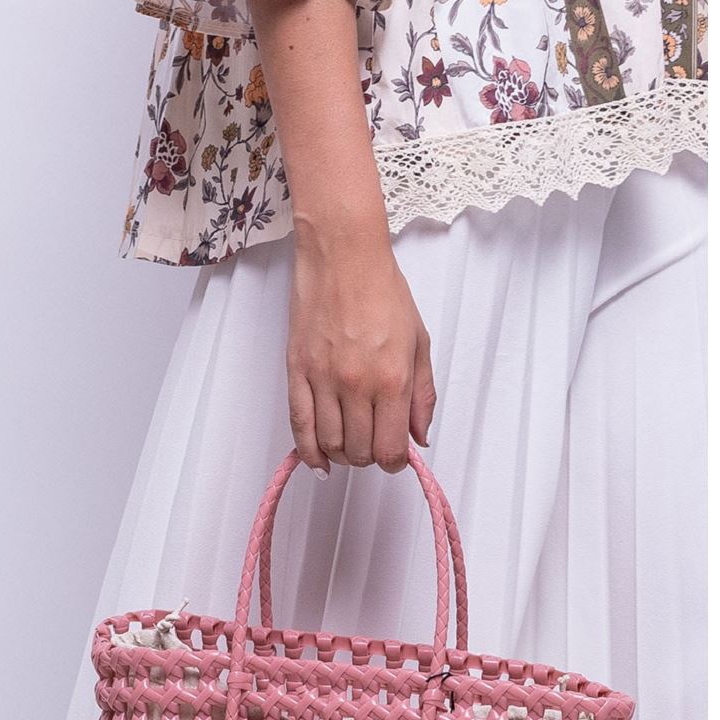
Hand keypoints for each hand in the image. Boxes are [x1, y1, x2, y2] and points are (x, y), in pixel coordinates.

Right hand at [286, 214, 436, 475]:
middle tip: (374, 443)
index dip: (395, 462)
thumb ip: (422, 396)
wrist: (342, 257)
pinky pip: (300, 426)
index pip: (391, 449)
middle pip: (360, 452)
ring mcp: (323, 380)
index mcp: (393, 379)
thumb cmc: (383, 291)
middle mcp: (357, 385)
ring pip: (330, 444)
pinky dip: (309, 451)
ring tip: (350, 445)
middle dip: (370, 457)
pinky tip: (318, 460)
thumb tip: (419, 437)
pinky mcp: (297, 372)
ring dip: (342, 455)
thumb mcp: (419, 343)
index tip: (396, 456)